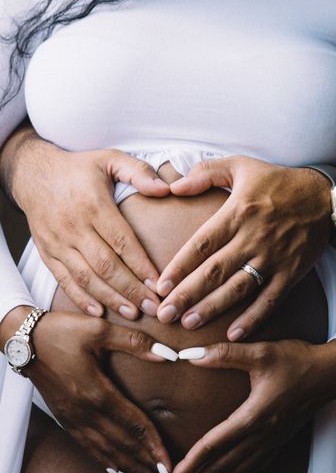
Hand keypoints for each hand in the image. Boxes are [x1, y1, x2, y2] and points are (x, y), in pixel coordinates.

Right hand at [4, 127, 170, 316]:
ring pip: (86, 277)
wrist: (33, 173)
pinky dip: (81, 298)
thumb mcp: (110, 158)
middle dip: (131, 290)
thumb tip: (165, 188)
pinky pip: (64, 280)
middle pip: (106, 265)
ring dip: (110, 298)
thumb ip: (138, 172)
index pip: (122, 241)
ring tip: (133, 314)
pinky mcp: (47, 253)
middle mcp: (74, 227)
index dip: (141, 265)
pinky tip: (99, 312)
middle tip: (154, 308)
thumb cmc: (78, 168)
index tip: (159, 284)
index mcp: (93, 205)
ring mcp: (58, 243)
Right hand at [10, 308, 171, 472]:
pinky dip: (104, 459)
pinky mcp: (64, 417)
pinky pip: (87, 445)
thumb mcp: (99, 330)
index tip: (169, 461)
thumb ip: (134, 341)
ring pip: (105, 449)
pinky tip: (114, 468)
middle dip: (146, 461)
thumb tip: (166, 353)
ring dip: (128, 465)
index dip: (154, 443)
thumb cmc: (61, 332)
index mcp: (97, 392)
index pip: (134, 424)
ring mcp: (73, 417)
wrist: (25, 340)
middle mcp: (85, 411)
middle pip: (121, 443)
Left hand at [156, 156, 332, 339]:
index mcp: (236, 213)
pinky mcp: (290, 272)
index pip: (201, 245)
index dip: (179, 267)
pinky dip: (253, 318)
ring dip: (212, 309)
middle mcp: (252, 238)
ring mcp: (272, 258)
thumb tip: (174, 185)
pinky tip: (234, 334)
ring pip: (237, 288)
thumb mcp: (240, 165)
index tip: (160, 286)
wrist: (324, 196)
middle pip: (214, 271)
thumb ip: (205, 173)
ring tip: (189, 324)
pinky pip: (270, 299)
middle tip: (165, 314)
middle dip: (187, 295)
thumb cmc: (277, 181)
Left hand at [171, 338, 335, 472]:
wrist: (330, 372)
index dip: (194, 460)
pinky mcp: (281, 439)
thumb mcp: (260, 353)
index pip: (216, 443)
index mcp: (254, 416)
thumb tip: (191, 354)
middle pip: (225, 464)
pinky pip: (257, 466)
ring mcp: (273, 440)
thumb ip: (225, 354)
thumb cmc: (296, 361)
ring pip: (240, 469)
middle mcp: (263, 434)